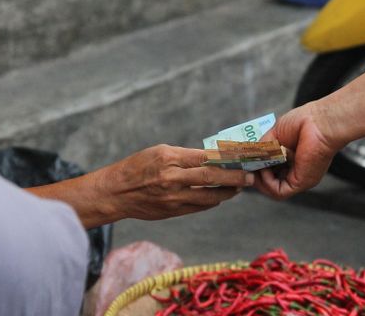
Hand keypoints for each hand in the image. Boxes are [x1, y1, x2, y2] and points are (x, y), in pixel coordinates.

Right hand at [95, 145, 253, 220]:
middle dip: (234, 178)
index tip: (242, 159)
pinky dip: (212, 202)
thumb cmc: (137, 167)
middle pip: (211, 178)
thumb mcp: (159, 152)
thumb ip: (186, 156)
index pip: (205, 158)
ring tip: (237, 188)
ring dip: (226, 193)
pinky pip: (199, 207)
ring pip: (209, 197)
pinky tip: (218, 196)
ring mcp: (173, 198)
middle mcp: (172, 179)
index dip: (227, 159)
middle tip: (249, 178)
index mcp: (169, 159)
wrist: (115, 192)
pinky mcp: (172, 212)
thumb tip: (213, 159)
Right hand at [255, 101, 340, 198]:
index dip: (257, 168)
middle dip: (256, 175)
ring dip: (260, 180)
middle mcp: (295, 170)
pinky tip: (265, 169)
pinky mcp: (301, 183)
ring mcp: (298, 178)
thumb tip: (248, 160)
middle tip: (246, 166)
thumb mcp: (273, 136)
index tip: (246, 162)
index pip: (271, 170)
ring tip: (255, 166)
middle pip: (270, 182)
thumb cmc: (301, 122)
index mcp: (291, 159)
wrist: (317, 122)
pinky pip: (279, 191)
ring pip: (273, 190)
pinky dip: (267, 182)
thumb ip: (261, 149)